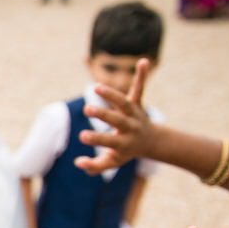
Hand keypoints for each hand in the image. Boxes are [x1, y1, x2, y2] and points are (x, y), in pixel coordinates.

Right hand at [75, 58, 156, 175]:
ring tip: (97, 88)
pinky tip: (144, 61)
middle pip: (117, 119)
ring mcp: (135, 113)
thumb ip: (94, 166)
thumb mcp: (111, 163)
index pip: (109, 141)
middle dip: (102, 115)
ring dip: (111, 95)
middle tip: (87, 109)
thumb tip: (78, 162)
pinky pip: (140, 88)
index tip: (82, 136)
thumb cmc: (124, 152)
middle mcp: (130, 127)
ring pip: (124, 103)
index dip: (96, 139)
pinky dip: (142, 76)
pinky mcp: (138, 103)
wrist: (150, 141)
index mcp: (124, 143)